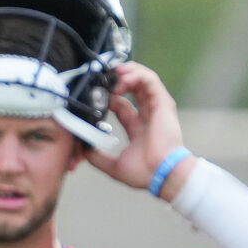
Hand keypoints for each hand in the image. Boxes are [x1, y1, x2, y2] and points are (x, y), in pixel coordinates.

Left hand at [84, 62, 188, 193]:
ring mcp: (156, 107)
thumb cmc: (145, 173)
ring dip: (126, 73)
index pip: (121, 104)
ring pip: (142, 79)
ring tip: (112, 74)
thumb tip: (84, 150)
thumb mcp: (114, 166)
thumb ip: (98, 157)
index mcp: (137, 127)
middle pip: (133, 87)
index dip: (108, 97)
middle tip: (102, 77)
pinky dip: (136, 75)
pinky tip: (122, 80)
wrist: (162, 174)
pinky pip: (150, 81)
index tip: (94, 96)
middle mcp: (147, 115)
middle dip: (117, 79)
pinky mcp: (163, 102)